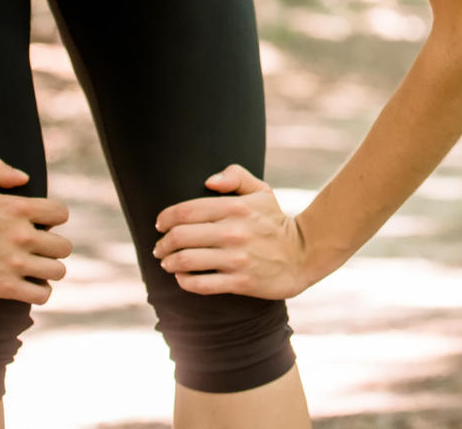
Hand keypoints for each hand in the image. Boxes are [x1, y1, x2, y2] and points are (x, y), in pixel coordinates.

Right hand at [0, 156, 71, 305]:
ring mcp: (16, 262)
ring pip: (57, 271)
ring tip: (35, 273)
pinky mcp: (5, 287)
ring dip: (48, 273)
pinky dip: (39, 294)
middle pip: (64, 247)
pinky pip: (41, 295)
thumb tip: (22, 178)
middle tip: (37, 254)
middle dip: (53, 251)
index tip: (40, 227)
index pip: (60, 214)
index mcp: (19, 208)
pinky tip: (28, 290)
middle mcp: (24, 235)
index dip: (53, 221)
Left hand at [152, 164, 311, 298]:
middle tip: (159, 247)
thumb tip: (208, 181)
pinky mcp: (240, 282)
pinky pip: (201, 285)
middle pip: (180, 237)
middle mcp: (233, 232)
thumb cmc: (275, 221)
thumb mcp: (262, 191)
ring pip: (186, 261)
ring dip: (169, 262)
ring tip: (167, 262)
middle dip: (163, 243)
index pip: (186, 211)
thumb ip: (235, 176)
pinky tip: (182, 278)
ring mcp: (236, 259)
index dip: (165, 218)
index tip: (160, 224)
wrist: (302, 255)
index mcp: (235, 208)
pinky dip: (184, 281)